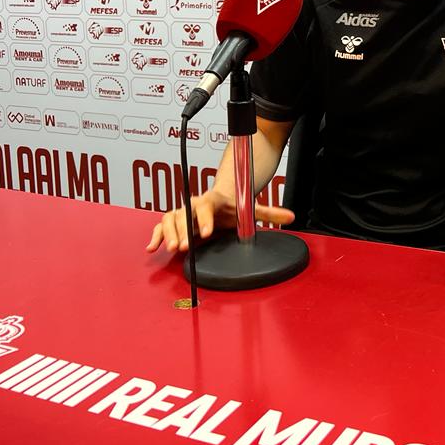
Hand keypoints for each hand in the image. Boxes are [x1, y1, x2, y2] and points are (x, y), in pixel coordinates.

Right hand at [145, 190, 294, 253]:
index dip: (206, 219)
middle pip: (185, 213)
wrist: (223, 196)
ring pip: (171, 218)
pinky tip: (152, 248)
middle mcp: (196, 204)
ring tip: (173, 248)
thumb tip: (291, 217)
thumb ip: (270, 214)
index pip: (207, 205)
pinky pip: (161, 225)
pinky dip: (156, 235)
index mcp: (214, 199)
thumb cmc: (235, 205)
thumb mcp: (252, 209)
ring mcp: (185, 211)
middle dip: (184, 230)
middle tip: (185, 246)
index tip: (207, 233)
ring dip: (170, 233)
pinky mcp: (177, 220)